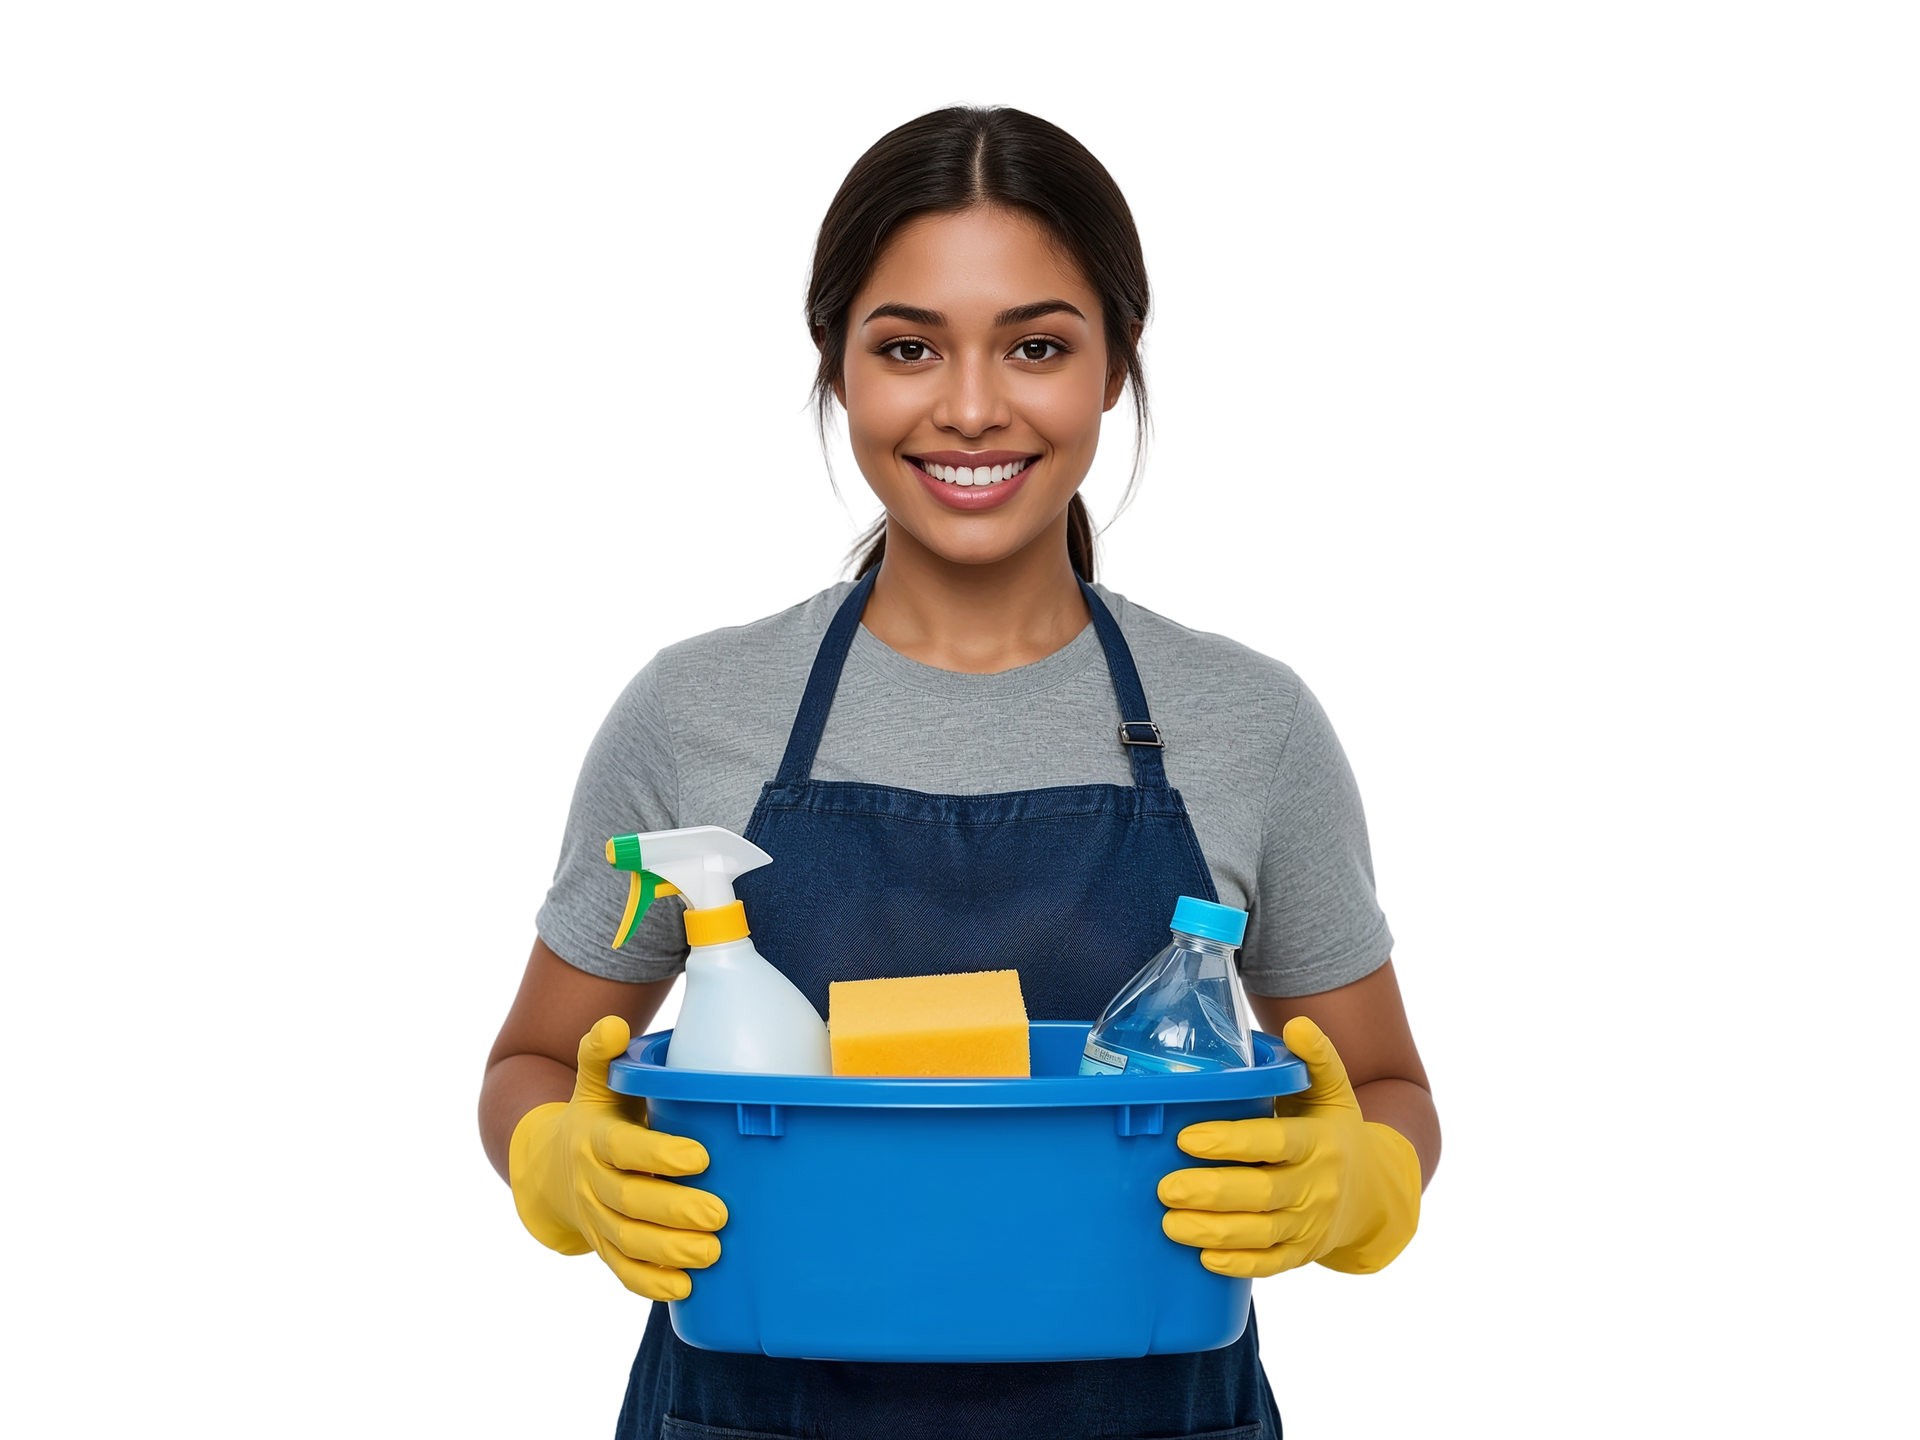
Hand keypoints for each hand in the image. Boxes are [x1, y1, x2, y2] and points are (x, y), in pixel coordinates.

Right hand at [508, 1016, 726, 1299]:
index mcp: (593, 1138)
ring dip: (668, 1252)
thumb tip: (612, 1023)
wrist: (547, 1166)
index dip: (659, 1155)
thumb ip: (599, 1054)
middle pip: (630, 1201)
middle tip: (720, 1215)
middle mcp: (591, 1183)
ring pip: (627, 1242)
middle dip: (674, 1211)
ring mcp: (595, 1220)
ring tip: (711, 1253)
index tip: (700, 1157)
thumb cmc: (594, 1116)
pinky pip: (621, 1272)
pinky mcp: (602, 1248)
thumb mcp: (592, 1083)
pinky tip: (683, 1289)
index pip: (624, 1149)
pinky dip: (649, 1284)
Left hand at [1157, 1016, 1421, 1279]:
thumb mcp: (1335, 1093)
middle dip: (1211, 1193)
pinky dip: (1238, 1265)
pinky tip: (1204, 1258)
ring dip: (1214, 1231)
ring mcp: (1311, 1225)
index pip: (1274, 1143)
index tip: (1188, 1138)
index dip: (1231, 1142)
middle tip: (1166, 1188)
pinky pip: (1271, 1265)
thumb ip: (1317, 1058)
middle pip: (1262, 1193)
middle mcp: (1318, 1186)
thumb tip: (1297, 1024)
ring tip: (1170, 1222)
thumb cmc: (1338, 1134)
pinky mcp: (1303, 1254)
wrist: (1376, 1192)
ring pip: (1261, 1233)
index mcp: (1320, 1142)